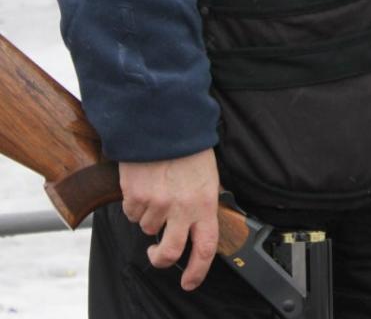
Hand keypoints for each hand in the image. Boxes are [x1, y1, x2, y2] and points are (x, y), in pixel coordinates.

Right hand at [119, 148, 219, 290]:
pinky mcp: (136, 196)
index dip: (197, 271)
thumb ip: (201, 202)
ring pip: (148, 228)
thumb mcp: (206, 175)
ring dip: (149, 216)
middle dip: (161, 259)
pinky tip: (143, 183)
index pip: (205, 248)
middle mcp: (182, 208)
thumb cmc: (188, 145)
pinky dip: (134, 203)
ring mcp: (157, 204)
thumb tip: (197, 224)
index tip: (189, 281)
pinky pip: (132, 212)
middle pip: (170, 252)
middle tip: (157, 254)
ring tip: (155, 189)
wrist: (165, 121)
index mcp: (205, 203)